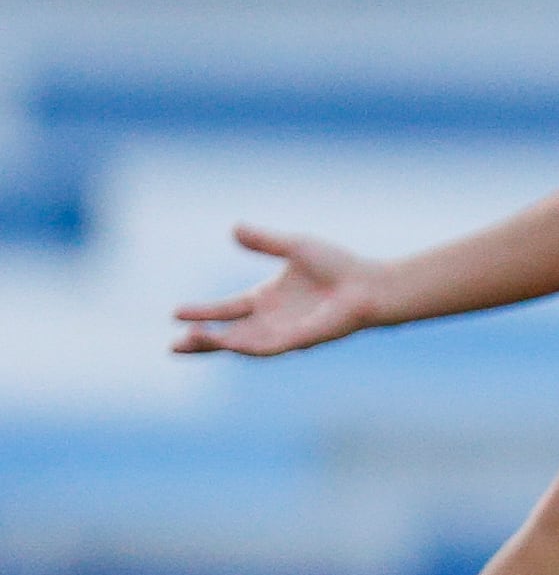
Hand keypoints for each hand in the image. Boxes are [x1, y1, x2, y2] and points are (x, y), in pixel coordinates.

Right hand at [172, 226, 381, 356]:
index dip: (202, 313)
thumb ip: (264, 240)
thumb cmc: (338, 266)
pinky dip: (247, 345)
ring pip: (243, 344)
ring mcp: (285, 332)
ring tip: (189, 340)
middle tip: (172, 347)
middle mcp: (271, 320)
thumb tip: (234, 228)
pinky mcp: (300, 340)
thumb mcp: (295, 247)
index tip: (174, 314)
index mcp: (266, 300)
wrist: (370, 284)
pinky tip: (228, 343)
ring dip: (217, 344)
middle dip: (201, 342)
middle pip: (228, 335)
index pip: (227, 310)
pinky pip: (269, 346)